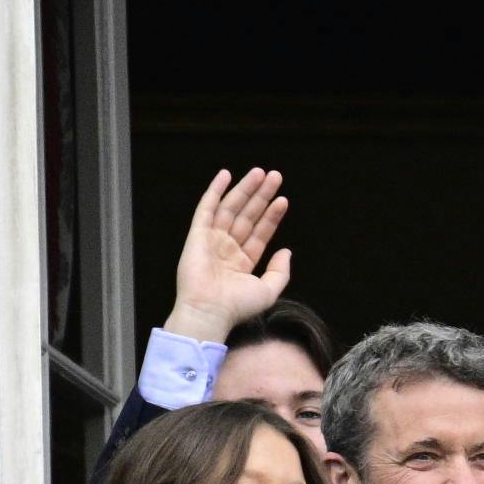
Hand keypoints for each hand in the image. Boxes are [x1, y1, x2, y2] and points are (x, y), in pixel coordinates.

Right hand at [167, 166, 291, 342]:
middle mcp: (227, 249)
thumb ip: (280, 271)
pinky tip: (225, 175)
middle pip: (247, 215)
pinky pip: (206, 208)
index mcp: (242, 262)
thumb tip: (286, 251)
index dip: (271, 215)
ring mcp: (211, 240)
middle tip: (275, 176)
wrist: (210, 310)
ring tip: (260, 173)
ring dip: (244, 189)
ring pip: (230, 208)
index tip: (283, 200)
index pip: (260, 232)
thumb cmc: (237, 306)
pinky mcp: (197, 235)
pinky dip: (215, 191)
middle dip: (261, 196)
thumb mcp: (268, 290)